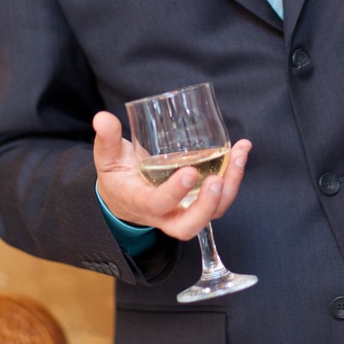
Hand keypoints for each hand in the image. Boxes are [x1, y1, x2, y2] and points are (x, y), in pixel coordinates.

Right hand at [93, 110, 251, 240]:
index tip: (189, 171)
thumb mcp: (107, 157)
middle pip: (190, 225)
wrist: (125, 196)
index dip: (175, 192)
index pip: (159, 204)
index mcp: (141, 203)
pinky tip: (241, 150)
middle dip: (208, 206)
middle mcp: (165, 214)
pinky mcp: (198, 201)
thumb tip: (102, 118)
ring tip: (240, 155)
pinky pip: (220, 197)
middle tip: (218, 179)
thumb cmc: (118, 176)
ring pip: (212, 213)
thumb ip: (106, 139)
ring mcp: (185, 209)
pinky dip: (234, 175)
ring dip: (231, 186)